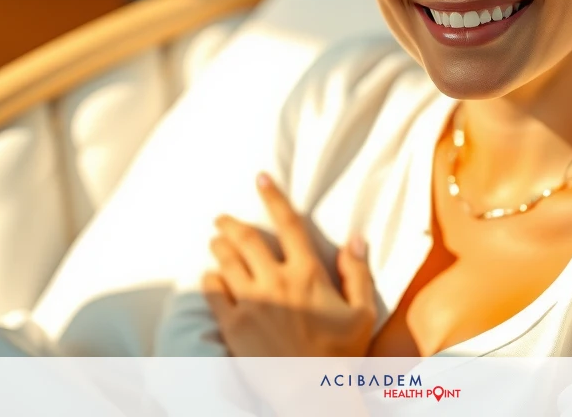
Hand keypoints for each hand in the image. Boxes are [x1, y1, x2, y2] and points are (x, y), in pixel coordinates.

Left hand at [204, 172, 375, 356]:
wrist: (312, 393)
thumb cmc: (340, 356)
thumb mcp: (362, 312)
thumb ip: (356, 273)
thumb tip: (355, 238)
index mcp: (308, 274)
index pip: (288, 224)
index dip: (273, 197)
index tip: (261, 178)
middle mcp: (277, 281)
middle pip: (248, 239)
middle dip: (231, 223)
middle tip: (222, 218)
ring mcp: (252, 303)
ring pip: (227, 260)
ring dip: (219, 245)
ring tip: (215, 240)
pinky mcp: (234, 326)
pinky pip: (214, 292)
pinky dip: (210, 278)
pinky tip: (210, 274)